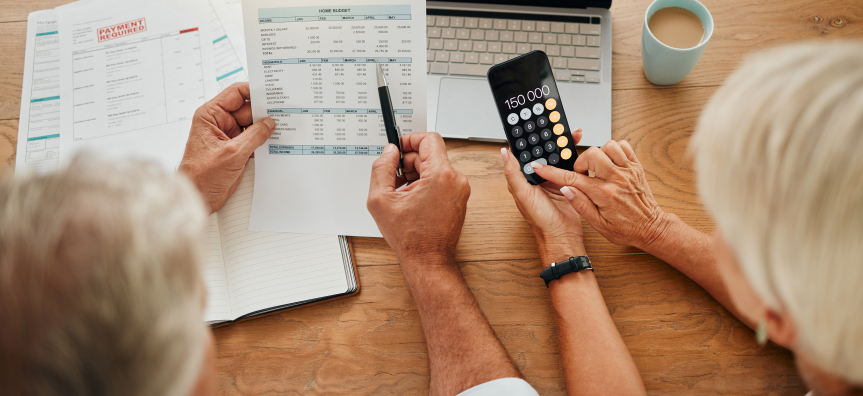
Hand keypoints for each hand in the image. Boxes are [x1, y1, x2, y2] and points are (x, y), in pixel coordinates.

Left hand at [179, 82, 274, 212]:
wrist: (197, 198)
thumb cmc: (201, 176)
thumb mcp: (232, 153)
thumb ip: (254, 136)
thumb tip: (269, 123)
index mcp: (211, 115)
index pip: (235, 94)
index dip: (254, 91)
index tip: (272, 92)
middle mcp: (219, 122)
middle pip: (247, 110)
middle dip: (264, 112)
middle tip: (283, 112)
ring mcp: (228, 136)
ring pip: (252, 125)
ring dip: (265, 129)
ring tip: (283, 128)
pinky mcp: (235, 149)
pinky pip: (253, 140)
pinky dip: (263, 141)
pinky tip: (276, 141)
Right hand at [367, 132, 470, 265]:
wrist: (428, 260)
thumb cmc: (411, 237)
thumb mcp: (381, 199)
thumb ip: (382, 168)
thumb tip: (389, 152)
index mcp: (441, 175)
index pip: (429, 139)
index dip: (410, 139)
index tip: (398, 148)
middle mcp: (456, 180)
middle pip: (430, 154)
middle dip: (409, 162)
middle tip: (394, 177)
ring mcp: (460, 190)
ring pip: (435, 167)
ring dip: (416, 174)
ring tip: (401, 193)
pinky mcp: (460, 198)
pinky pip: (441, 180)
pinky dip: (425, 184)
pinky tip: (412, 200)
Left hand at [502, 129, 585, 260]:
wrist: (563, 236)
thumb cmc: (541, 220)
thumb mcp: (523, 194)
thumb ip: (513, 173)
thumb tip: (504, 153)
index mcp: (524, 178)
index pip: (525, 153)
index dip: (530, 139)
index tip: (535, 125)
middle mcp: (538, 178)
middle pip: (544, 152)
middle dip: (551, 139)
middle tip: (558, 126)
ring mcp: (553, 180)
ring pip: (558, 157)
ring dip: (564, 146)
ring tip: (571, 134)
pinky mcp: (567, 184)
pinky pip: (571, 167)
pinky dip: (575, 158)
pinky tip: (578, 150)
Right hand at [530, 140, 668, 249]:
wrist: (651, 228)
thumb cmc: (625, 229)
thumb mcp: (598, 225)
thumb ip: (580, 205)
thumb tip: (565, 189)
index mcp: (604, 194)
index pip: (572, 178)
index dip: (552, 172)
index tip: (540, 167)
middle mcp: (617, 179)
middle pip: (591, 154)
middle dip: (581, 161)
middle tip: (583, 174)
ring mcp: (628, 171)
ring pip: (608, 145)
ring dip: (598, 153)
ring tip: (597, 168)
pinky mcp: (636, 167)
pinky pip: (623, 146)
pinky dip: (614, 149)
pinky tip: (610, 162)